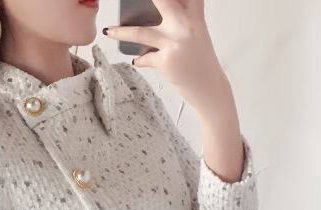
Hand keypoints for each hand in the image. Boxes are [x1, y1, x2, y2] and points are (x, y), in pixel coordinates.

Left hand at [104, 0, 229, 118]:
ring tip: (109, 31)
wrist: (210, 90)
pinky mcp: (167, 61)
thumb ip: (181, 18)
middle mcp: (186, 26)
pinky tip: (137, 60)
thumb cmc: (201, 61)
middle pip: (162, 0)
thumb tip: (158, 8)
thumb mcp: (197, 34)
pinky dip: (140, 59)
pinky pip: (145, 58)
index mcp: (195, 16)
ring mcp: (175, 43)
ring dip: (121, 32)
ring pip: (141, 32)